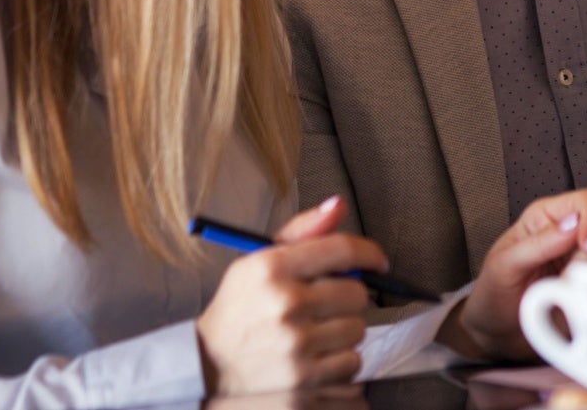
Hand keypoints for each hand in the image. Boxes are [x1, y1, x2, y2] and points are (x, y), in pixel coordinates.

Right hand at [195, 196, 387, 394]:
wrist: (209, 366)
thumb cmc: (240, 309)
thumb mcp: (259, 262)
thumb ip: (303, 232)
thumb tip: (339, 205)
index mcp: (273, 268)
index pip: (342, 250)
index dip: (369, 254)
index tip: (377, 262)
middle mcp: (285, 304)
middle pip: (357, 293)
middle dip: (348, 297)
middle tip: (327, 304)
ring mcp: (295, 345)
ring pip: (357, 329)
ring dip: (344, 331)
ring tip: (316, 332)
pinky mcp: (304, 381)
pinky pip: (352, 363)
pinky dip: (340, 361)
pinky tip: (316, 356)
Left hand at [438, 189, 586, 361]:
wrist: (495, 333)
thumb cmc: (493, 293)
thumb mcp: (505, 266)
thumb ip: (538, 244)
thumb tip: (574, 224)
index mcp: (546, 218)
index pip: (585, 203)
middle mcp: (569, 237)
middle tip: (569, 282)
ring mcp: (582, 265)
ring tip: (564, 298)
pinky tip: (574, 309)